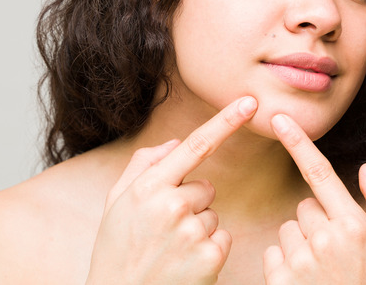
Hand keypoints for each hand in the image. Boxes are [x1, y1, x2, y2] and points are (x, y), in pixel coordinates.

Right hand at [85, 96, 257, 284]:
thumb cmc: (116, 251)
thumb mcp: (116, 204)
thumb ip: (143, 166)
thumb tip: (175, 142)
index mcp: (147, 187)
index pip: (195, 145)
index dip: (226, 121)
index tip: (250, 102)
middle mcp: (171, 206)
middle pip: (206, 187)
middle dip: (191, 204)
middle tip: (163, 231)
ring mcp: (191, 233)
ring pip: (214, 215)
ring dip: (198, 229)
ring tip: (169, 250)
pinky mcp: (209, 258)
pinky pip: (222, 239)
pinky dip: (209, 250)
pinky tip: (184, 264)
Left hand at [263, 114, 365, 283]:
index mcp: (355, 226)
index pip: (320, 174)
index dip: (298, 143)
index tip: (279, 119)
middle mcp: (325, 239)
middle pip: (305, 206)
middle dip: (317, 222)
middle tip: (336, 253)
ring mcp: (300, 262)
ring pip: (288, 229)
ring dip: (300, 244)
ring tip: (322, 271)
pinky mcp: (280, 280)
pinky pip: (273, 254)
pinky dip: (285, 265)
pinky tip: (305, 282)